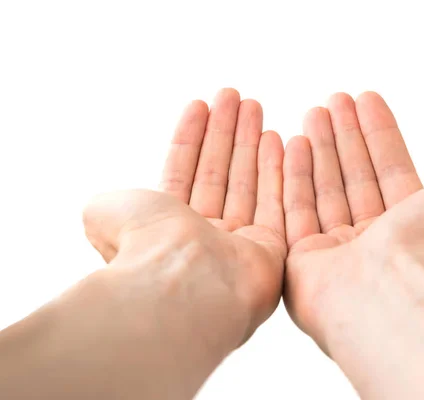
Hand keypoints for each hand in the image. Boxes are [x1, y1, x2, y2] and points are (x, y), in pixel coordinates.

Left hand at [77, 89, 286, 397]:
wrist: (184, 283)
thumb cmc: (145, 247)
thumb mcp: (106, 213)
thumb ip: (110, 203)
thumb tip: (106, 209)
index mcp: (166, 227)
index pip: (183, 172)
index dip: (192, 137)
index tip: (201, 105)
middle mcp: (203, 235)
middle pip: (218, 172)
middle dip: (225, 132)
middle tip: (233, 97)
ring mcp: (238, 244)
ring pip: (247, 182)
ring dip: (250, 142)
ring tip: (254, 106)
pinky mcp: (270, 251)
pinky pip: (276, 203)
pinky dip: (276, 170)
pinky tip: (277, 140)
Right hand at [282, 92, 423, 395]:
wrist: (393, 290)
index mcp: (413, 231)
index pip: (392, 172)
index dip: (380, 135)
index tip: (367, 99)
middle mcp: (374, 244)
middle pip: (356, 178)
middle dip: (346, 136)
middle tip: (335, 100)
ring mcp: (337, 255)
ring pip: (326, 190)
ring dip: (322, 148)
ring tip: (316, 111)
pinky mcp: (301, 263)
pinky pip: (297, 210)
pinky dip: (296, 176)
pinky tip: (294, 143)